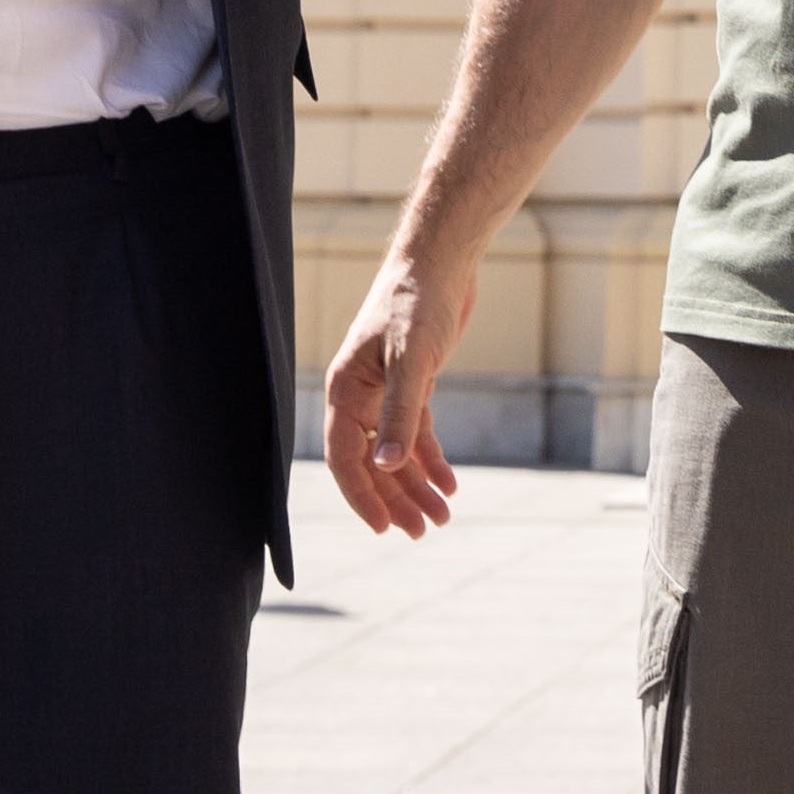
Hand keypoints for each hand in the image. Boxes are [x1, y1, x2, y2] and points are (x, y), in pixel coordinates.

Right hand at [322, 244, 478, 538]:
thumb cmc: (418, 303)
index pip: (345, 459)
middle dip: (396, 498)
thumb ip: (399, 414)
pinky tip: (449, 483)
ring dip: (416, 484)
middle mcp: (360, 396)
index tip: (384, 528)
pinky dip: (431, 459)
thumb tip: (386, 466)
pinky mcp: (413, 384)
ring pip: (396, 452)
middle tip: (422, 531)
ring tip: (441, 517)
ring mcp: (385, 392)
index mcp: (346, 392)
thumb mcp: (412, 360)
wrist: (441, 262)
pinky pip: (416, 432)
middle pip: (372, 462)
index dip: (363, 496)